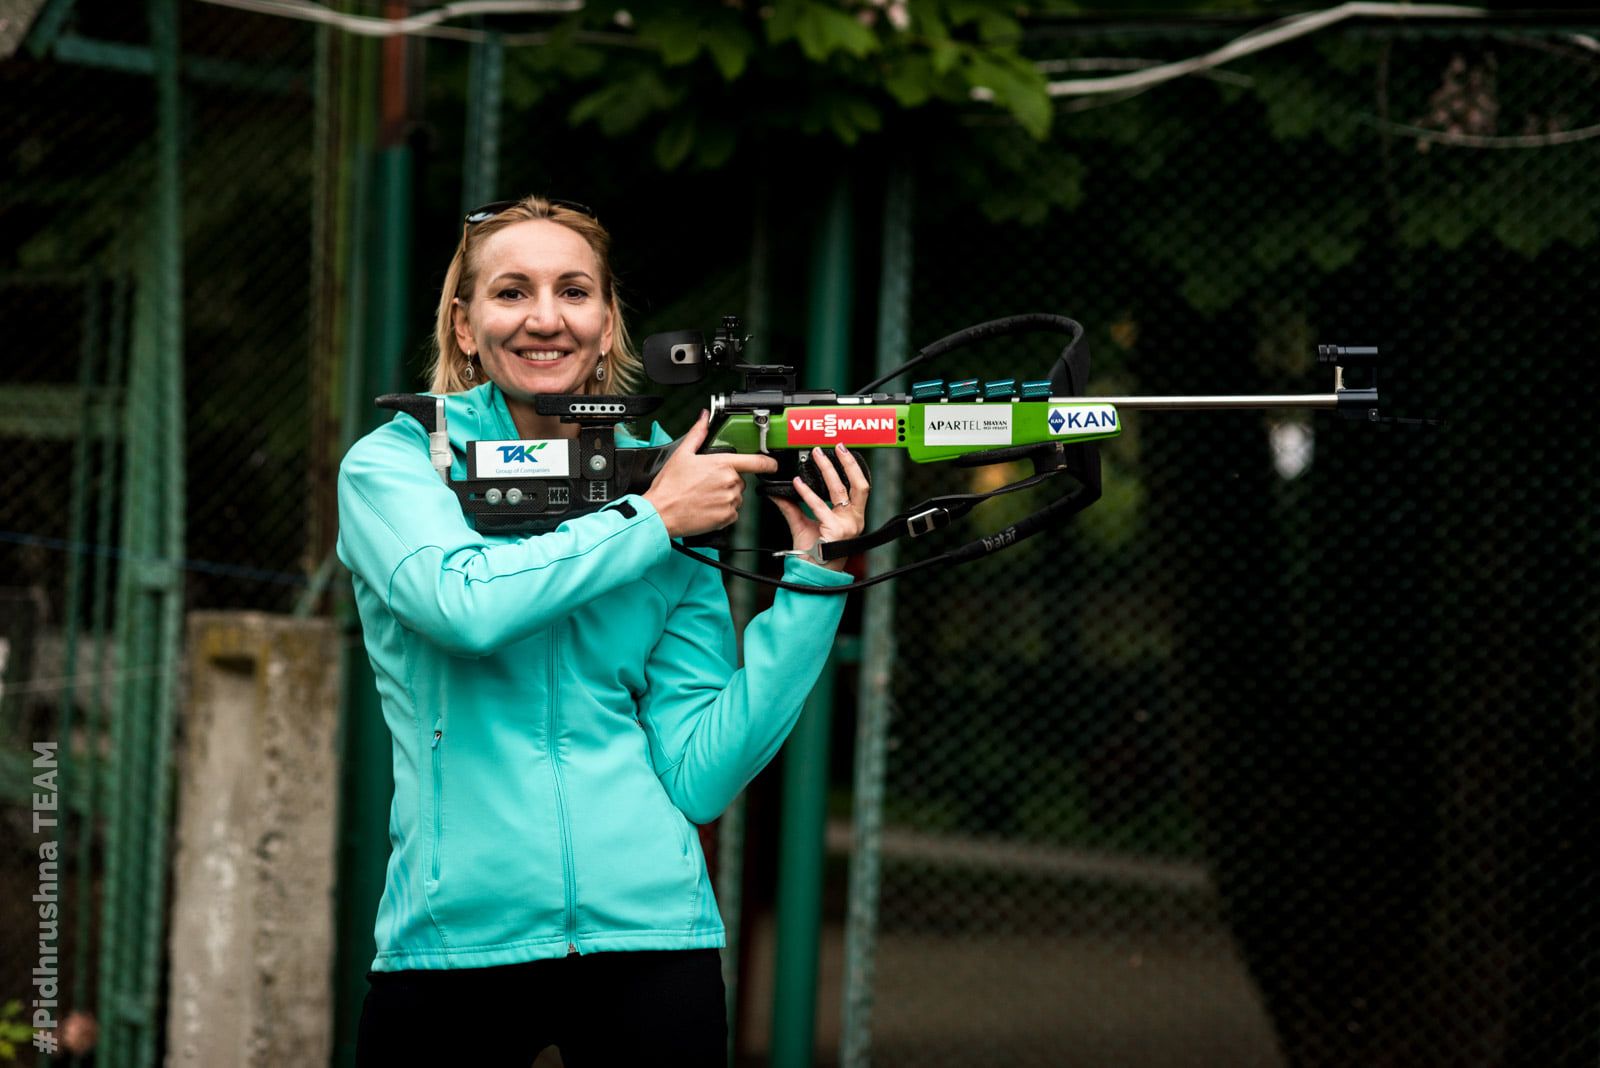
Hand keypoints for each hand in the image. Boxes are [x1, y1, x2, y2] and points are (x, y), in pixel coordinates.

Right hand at [644, 411, 779, 537]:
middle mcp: (730, 482)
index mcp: (722, 464)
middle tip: (707, 484)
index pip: (756, 462)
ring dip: (725, 496)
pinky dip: (722, 511)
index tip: (772, 464)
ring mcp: (729, 501)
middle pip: (740, 480)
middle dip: (728, 481)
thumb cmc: (670, 486)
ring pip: (736, 497)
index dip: (768, 463)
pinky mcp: (726, 518)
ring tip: (704, 497)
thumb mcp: (682, 454)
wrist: (661, 513)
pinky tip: (706, 508)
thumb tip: (704, 418)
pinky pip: (732, 513)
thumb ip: (698, 434)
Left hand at [772, 445, 869, 571]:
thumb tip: (778, 492)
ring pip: (840, 490)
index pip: (859, 487)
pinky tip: (798, 484)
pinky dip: (808, 493)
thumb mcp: (803, 524)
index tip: (842, 452)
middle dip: (848, 463)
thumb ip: (792, 507)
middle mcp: (854, 520)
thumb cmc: (812, 552)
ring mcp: (847, 525)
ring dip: (827, 470)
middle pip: (859, 484)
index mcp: (852, 517)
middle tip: (836, 446)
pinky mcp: (836, 530)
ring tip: (816, 456)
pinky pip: (820, 507)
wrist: (811, 572)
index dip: (853, 468)